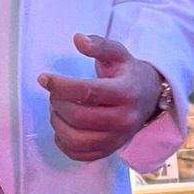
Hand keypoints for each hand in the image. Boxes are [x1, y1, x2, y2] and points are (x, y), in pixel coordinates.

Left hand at [38, 34, 161, 162]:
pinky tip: (62, 126)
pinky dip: (63, 142)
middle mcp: (124, 120)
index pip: (88, 92)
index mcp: (126, 93)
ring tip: (56, 109)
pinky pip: (79, 154)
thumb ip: (99, 45)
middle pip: (79, 117)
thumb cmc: (129, 74)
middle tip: (53, 93)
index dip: (61, 85)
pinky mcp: (109, 151)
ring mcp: (117, 139)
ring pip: (76, 139)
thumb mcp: (118, 53)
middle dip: (57, 103)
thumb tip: (78, 39)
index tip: (44, 78)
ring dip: (57, 123)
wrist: (150, 97)